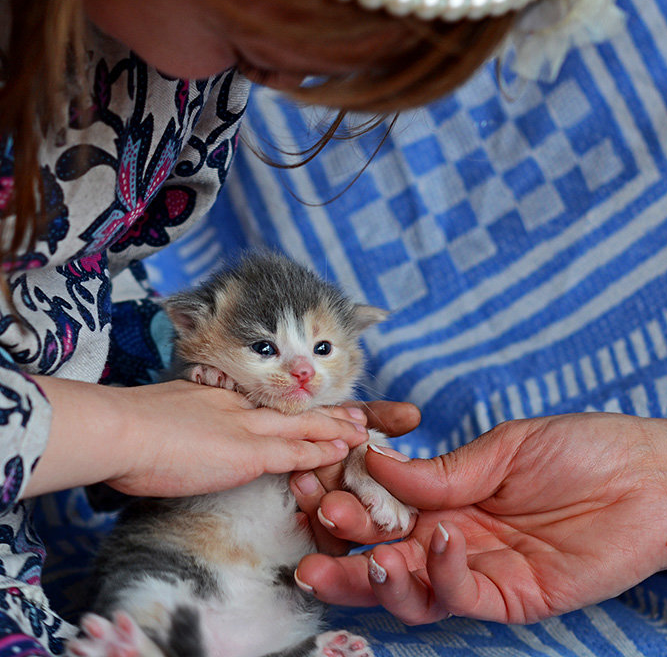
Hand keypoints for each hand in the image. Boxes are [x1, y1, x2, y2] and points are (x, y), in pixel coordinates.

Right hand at [26, 376, 369, 497]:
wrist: (120, 430)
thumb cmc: (125, 429)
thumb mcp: (159, 414)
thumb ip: (180, 418)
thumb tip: (179, 430)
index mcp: (218, 397)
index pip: (266, 402)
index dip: (294, 406)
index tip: (312, 406)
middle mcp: (238, 407)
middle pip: (292, 409)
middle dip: (327, 413)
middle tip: (358, 412)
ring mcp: (246, 428)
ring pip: (302, 428)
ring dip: (335, 430)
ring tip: (362, 430)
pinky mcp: (247, 453)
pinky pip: (294, 453)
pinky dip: (320, 452)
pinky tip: (342, 451)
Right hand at [295, 414, 666, 623]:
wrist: (648, 474)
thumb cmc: (580, 450)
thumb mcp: (502, 448)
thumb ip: (440, 469)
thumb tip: (372, 461)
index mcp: (450, 500)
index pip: (384, 513)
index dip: (348, 508)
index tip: (318, 494)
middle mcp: (458, 540)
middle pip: (387, 561)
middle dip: (345, 560)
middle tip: (316, 549)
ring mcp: (484, 572)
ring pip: (415, 593)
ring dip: (381, 580)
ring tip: (366, 554)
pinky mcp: (515, 597)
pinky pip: (463, 595)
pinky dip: (441, 575)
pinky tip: (439, 540)